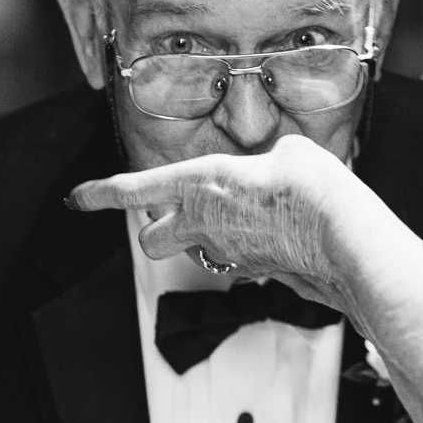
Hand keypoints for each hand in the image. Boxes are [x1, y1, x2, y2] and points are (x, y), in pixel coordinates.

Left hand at [65, 134, 361, 306]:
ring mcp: (229, 254)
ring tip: (248, 212)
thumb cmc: (314, 188)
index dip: (101, 193)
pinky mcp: (257, 271)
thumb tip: (276, 166)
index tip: (78, 198)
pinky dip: (250, 244)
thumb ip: (270, 159)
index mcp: (200, 184)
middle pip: (150, 240)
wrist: (345, 236)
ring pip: (199, 250)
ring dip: (209, 236)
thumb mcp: (289, 151)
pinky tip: (280, 228)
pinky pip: (240, 257)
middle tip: (171, 215)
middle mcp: (204, 224)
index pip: (133, 190)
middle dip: (154, 230)